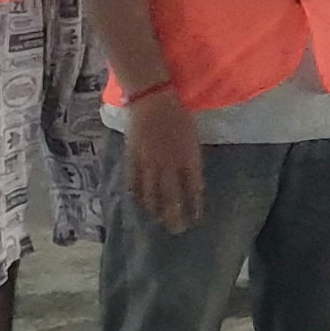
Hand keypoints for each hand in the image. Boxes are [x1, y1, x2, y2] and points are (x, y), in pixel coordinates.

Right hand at [124, 91, 205, 231]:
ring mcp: (149, 164)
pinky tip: (139, 203)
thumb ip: (191, 160)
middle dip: (175, 216)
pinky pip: (133, 182)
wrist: (152, 100)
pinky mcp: (132, 159)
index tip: (197, 219)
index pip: (194, 190)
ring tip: (158, 220)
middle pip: (172, 198)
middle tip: (177, 230)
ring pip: (151, 194)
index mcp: (188, 159)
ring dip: (155, 210)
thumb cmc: (178, 115)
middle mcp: (169, 166)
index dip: (195, 206)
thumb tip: (191, 181)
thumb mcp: (192, 138)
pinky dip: (137, 195)